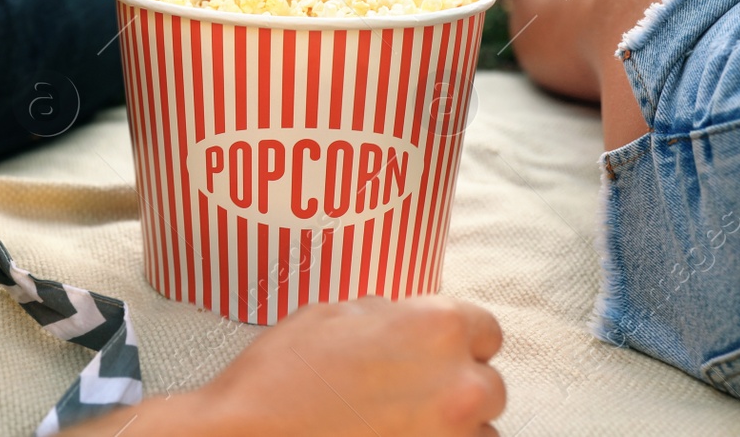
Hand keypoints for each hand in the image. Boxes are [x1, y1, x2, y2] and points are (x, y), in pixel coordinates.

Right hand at [155, 297, 503, 436]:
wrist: (248, 436)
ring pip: (481, 433)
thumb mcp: (335, 314)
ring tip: (402, 423)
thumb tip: (405, 321)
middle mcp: (458, 386)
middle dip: (459, 386)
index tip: (441, 351)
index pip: (487, 331)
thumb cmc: (282, 376)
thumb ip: (389, 315)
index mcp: (437, 328)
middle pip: (491, 387)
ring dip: (455, 428)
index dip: (459, 340)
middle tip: (414, 391)